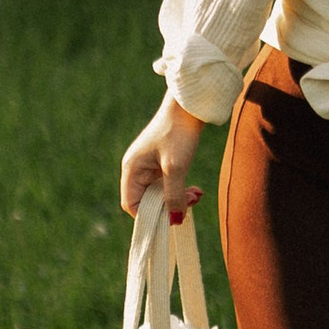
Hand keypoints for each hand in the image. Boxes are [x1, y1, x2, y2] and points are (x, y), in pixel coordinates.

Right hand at [121, 96, 204, 221]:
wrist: (189, 107)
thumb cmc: (178, 133)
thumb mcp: (176, 168)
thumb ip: (174, 196)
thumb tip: (175, 221)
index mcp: (132, 169)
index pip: (131, 204)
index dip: (149, 215)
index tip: (171, 217)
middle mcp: (136, 168)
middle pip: (147, 200)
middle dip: (168, 205)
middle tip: (191, 201)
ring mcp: (149, 166)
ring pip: (159, 194)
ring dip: (177, 198)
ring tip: (196, 195)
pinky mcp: (161, 162)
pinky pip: (167, 184)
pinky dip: (180, 189)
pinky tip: (196, 190)